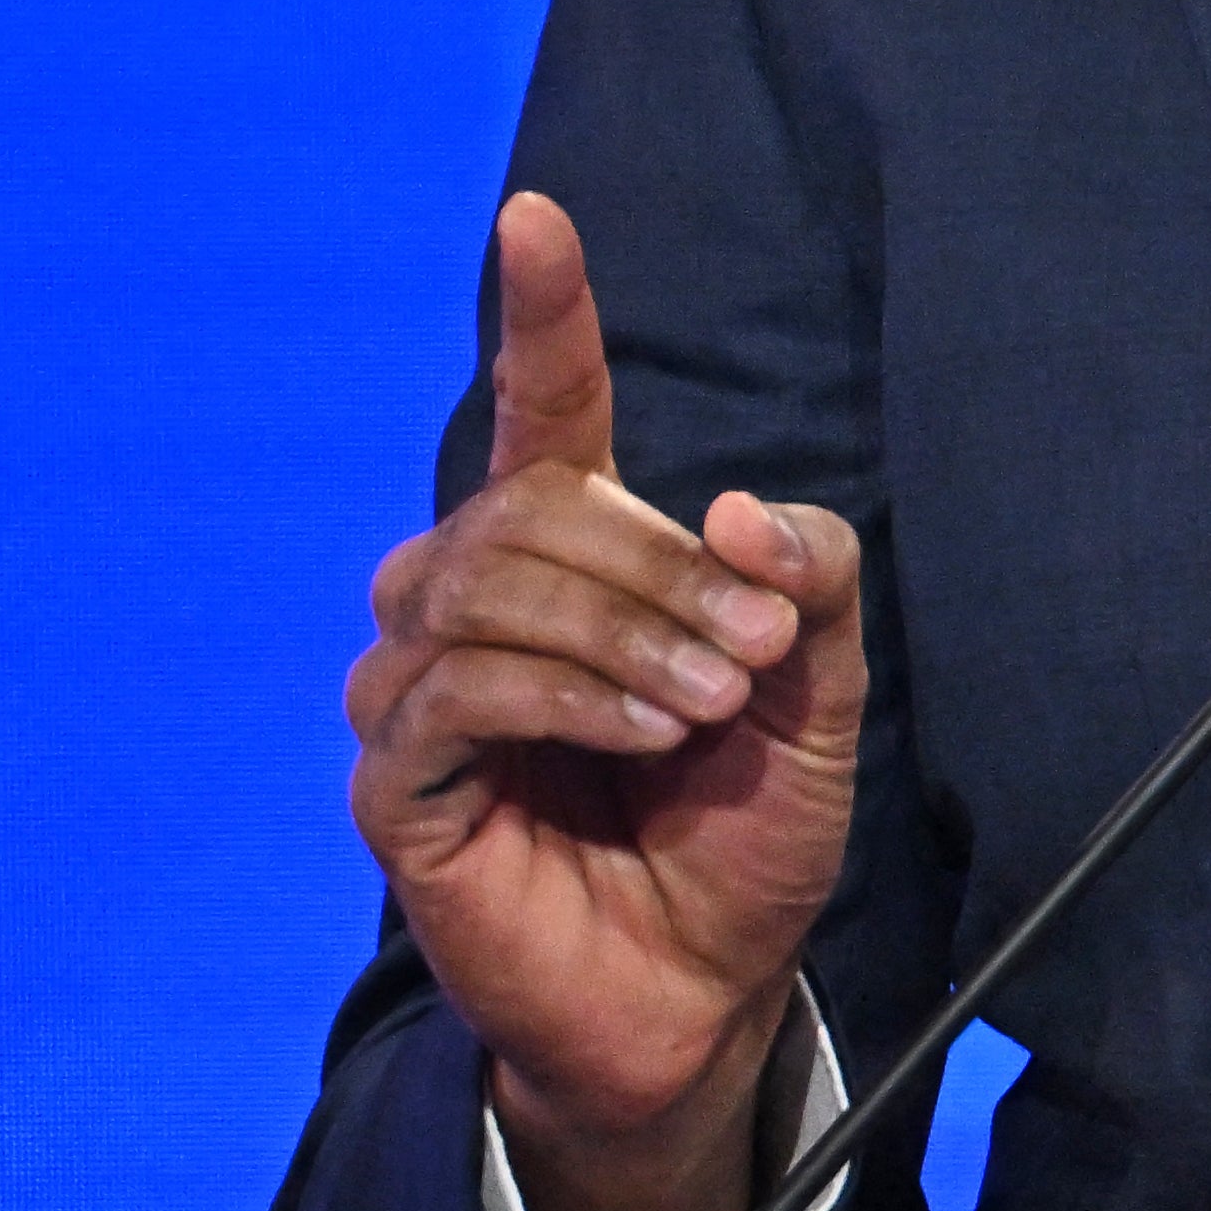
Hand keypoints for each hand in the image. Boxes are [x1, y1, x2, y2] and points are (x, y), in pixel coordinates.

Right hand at [343, 193, 868, 1210]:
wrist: (702, 995)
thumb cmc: (739, 835)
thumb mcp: (816, 699)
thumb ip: (802, 586)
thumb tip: (730, 506)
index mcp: (568, 560)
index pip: (539, 412)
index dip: (542, 314)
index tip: (537, 216)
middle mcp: (473, 603)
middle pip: (532, 506)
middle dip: (660, 569)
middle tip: (757, 657)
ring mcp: (418, 692)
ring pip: (489, 584)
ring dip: (622, 633)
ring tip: (711, 706)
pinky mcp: (395, 784)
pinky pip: (457, 690)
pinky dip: (567, 696)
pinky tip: (646, 733)